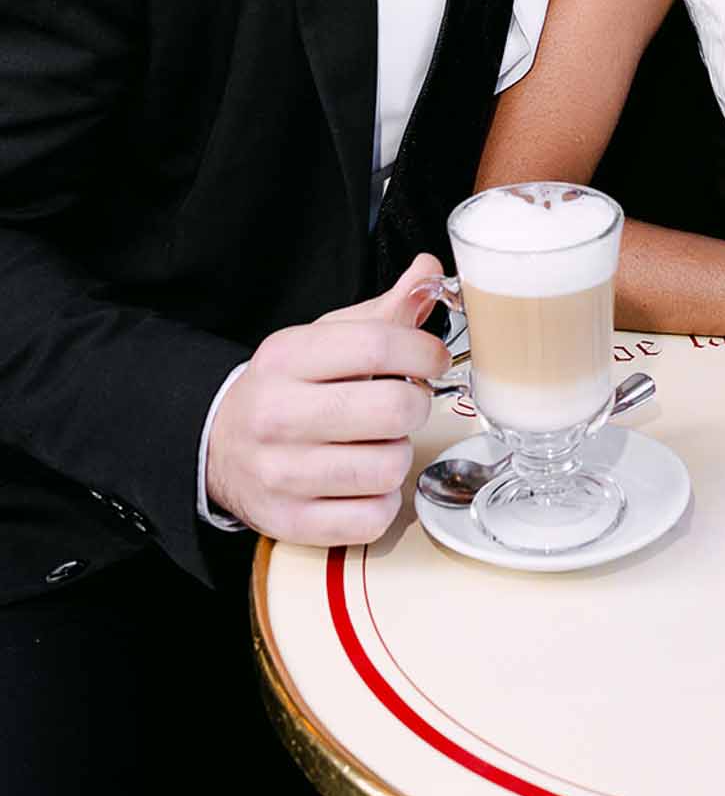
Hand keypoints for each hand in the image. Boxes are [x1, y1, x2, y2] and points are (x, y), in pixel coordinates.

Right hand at [206, 254, 449, 545]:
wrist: (220, 443)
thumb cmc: (287, 386)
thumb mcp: (325, 337)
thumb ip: (384, 310)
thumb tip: (429, 273)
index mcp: (287, 358)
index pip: (377, 344)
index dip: (423, 352)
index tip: (433, 359)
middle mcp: (278, 414)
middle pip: (391, 409)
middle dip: (416, 404)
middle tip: (406, 403)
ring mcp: (281, 474)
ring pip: (388, 467)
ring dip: (399, 454)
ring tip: (379, 443)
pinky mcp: (290, 522)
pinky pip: (372, 518)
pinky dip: (382, 501)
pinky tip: (365, 482)